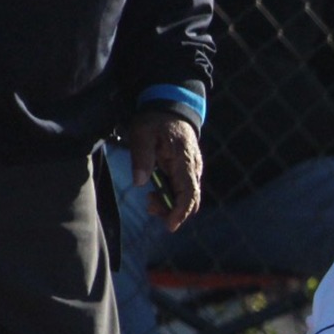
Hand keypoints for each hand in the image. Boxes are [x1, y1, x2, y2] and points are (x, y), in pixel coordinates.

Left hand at [124, 111, 200, 230]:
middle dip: (172, 211)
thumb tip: (140, 183)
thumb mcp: (142, 134)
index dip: (180, 212)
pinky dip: (171, 197)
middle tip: (149, 206)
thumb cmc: (155, 121)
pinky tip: (155, 192)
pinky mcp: (187, 171)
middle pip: (190, 200)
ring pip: (186, 197)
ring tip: (149, 198)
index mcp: (184, 160)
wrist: (170, 108)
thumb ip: (141, 157)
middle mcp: (193, 168)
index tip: (169, 225)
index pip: (189, 193)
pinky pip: (183, 190)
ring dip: (170, 204)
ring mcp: (192, 170)